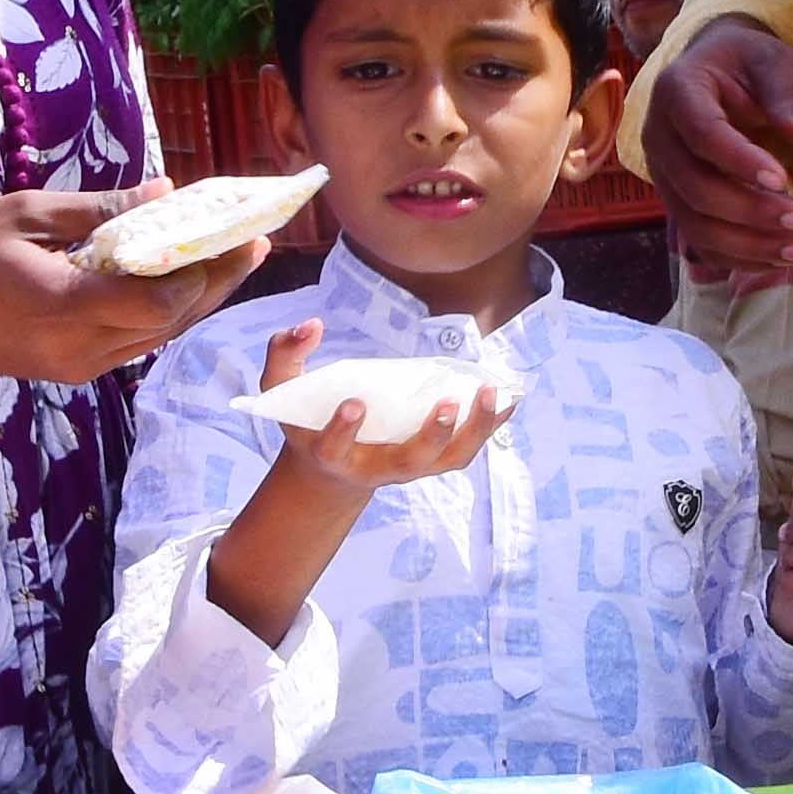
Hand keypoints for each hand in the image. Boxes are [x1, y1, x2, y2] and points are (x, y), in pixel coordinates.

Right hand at [0, 186, 267, 389]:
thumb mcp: (25, 213)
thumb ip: (99, 210)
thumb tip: (166, 192)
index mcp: (64, 305)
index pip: (158, 300)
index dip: (203, 270)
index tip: (231, 231)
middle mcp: (80, 347)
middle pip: (173, 319)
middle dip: (219, 279)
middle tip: (255, 238)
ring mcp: (79, 366)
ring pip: (162, 336)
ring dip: (201, 297)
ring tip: (235, 256)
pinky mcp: (75, 371)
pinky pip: (139, 342)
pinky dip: (168, 311)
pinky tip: (186, 280)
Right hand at [245, 318, 512, 497]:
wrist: (332, 469)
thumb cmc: (307, 421)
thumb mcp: (283, 392)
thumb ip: (286, 356)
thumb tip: (311, 324)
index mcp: (331, 455)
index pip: (333, 449)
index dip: (341, 430)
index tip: (353, 403)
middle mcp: (375, 468)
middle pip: (409, 462)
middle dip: (431, 437)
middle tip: (447, 404)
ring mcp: (409, 467)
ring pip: (448, 460)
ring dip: (474, 430)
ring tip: (490, 392)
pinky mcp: (433, 460)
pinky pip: (468, 447)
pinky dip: (492, 425)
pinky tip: (510, 397)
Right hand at [643, 16, 792, 283]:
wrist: (718, 72)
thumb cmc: (748, 62)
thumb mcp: (772, 60)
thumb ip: (787, 94)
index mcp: (677, 91)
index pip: (702, 132)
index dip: (740, 160)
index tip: (784, 180)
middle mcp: (659, 137)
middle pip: (696, 187)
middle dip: (751, 210)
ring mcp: (664, 175)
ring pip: (695, 223)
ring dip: (749, 244)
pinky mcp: (678, 201)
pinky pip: (700, 241)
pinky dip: (739, 257)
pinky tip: (779, 258)